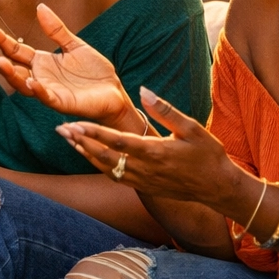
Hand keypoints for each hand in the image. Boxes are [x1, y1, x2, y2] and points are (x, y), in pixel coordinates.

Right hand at [0, 4, 136, 127]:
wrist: (114, 92)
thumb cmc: (95, 72)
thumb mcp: (75, 45)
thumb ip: (56, 30)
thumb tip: (40, 7)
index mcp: (43, 63)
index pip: (16, 51)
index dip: (2, 40)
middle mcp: (41, 77)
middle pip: (13, 69)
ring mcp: (49, 91)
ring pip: (23, 84)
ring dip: (11, 75)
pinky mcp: (62, 102)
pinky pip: (46, 97)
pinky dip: (37, 90)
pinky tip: (30, 81)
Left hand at [56, 88, 237, 204]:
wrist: (218, 187)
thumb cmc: (208, 154)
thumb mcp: (192, 127)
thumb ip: (165, 110)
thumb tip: (143, 90)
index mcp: (156, 152)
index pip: (117, 142)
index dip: (93, 133)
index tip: (75, 123)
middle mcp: (145, 169)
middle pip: (104, 157)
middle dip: (81, 143)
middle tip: (61, 130)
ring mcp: (143, 181)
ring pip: (106, 169)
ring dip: (86, 154)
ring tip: (69, 140)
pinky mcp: (144, 188)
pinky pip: (115, 177)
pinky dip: (98, 166)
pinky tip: (89, 155)